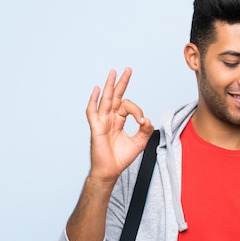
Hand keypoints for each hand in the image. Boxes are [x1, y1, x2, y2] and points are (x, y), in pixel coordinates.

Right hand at [86, 68, 153, 182]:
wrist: (111, 171)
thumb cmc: (121, 158)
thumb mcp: (139, 142)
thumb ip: (145, 130)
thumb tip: (147, 119)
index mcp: (119, 120)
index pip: (128, 106)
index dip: (137, 110)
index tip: (143, 121)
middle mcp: (110, 118)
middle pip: (116, 96)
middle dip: (122, 82)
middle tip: (128, 69)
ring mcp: (102, 122)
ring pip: (105, 99)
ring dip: (109, 85)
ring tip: (113, 72)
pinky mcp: (96, 127)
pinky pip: (92, 111)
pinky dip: (94, 100)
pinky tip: (97, 89)